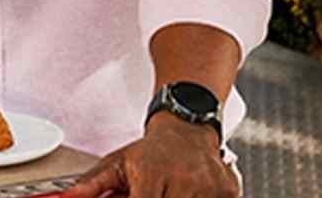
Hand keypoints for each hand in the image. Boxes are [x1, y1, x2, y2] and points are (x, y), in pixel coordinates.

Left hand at [62, 113, 236, 197]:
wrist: (187, 129)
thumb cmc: (149, 153)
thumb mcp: (116, 165)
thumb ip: (91, 186)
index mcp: (151, 174)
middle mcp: (182, 180)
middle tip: (154, 191)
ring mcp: (209, 188)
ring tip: (169, 189)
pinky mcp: (229, 192)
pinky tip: (190, 192)